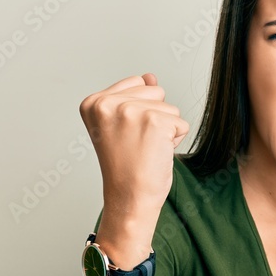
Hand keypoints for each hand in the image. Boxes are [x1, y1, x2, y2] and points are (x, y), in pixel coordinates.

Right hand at [78, 73, 188, 249]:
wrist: (129, 199)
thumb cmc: (126, 166)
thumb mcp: (123, 125)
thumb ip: (135, 96)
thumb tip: (150, 76)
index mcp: (93, 101)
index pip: (137, 84)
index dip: (139, 112)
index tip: (125, 136)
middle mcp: (108, 103)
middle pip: (156, 91)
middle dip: (154, 118)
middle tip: (136, 144)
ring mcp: (131, 111)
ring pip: (171, 107)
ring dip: (165, 130)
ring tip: (145, 150)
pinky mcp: (155, 122)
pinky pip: (181, 123)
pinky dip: (175, 141)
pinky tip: (156, 155)